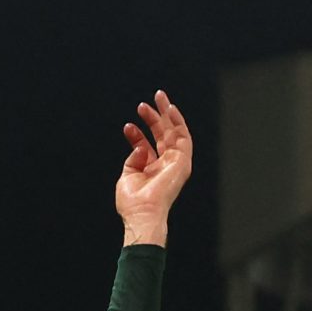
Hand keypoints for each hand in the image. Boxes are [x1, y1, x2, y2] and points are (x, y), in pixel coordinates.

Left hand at [114, 89, 192, 246]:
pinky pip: (184, 136)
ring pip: (174, 132)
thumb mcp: (127, 175)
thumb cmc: (133, 202)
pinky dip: (178, 121)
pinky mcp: (183, 160)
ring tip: (158, 97)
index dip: (137, 134)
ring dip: (166, 114)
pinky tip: (170, 109)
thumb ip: (133, 158)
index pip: (147, 146)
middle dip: (155, 117)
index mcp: (152, 169)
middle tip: (145, 103)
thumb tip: (139, 146)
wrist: (142, 213)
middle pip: (162, 136)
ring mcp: (175, 162)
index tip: (128, 126)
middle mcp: (166, 164)